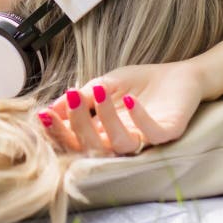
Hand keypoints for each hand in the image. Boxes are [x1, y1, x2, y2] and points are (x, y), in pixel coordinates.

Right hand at [39, 60, 204, 155]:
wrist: (179, 75)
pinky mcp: (168, 132)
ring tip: (100, 92)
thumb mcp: (104, 83)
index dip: (59, 130)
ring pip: (120, 144)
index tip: (44, 114)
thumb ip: (83, 96)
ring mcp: (145, 139)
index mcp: (103, 132)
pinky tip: (130, 100)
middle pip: (93, 147)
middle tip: (71, 98)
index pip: (76, 140)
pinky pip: (152, 134)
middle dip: (78, 124)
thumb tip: (53, 106)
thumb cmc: (140, 83)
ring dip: (106, 120)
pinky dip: (140, 119)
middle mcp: (121, 140)